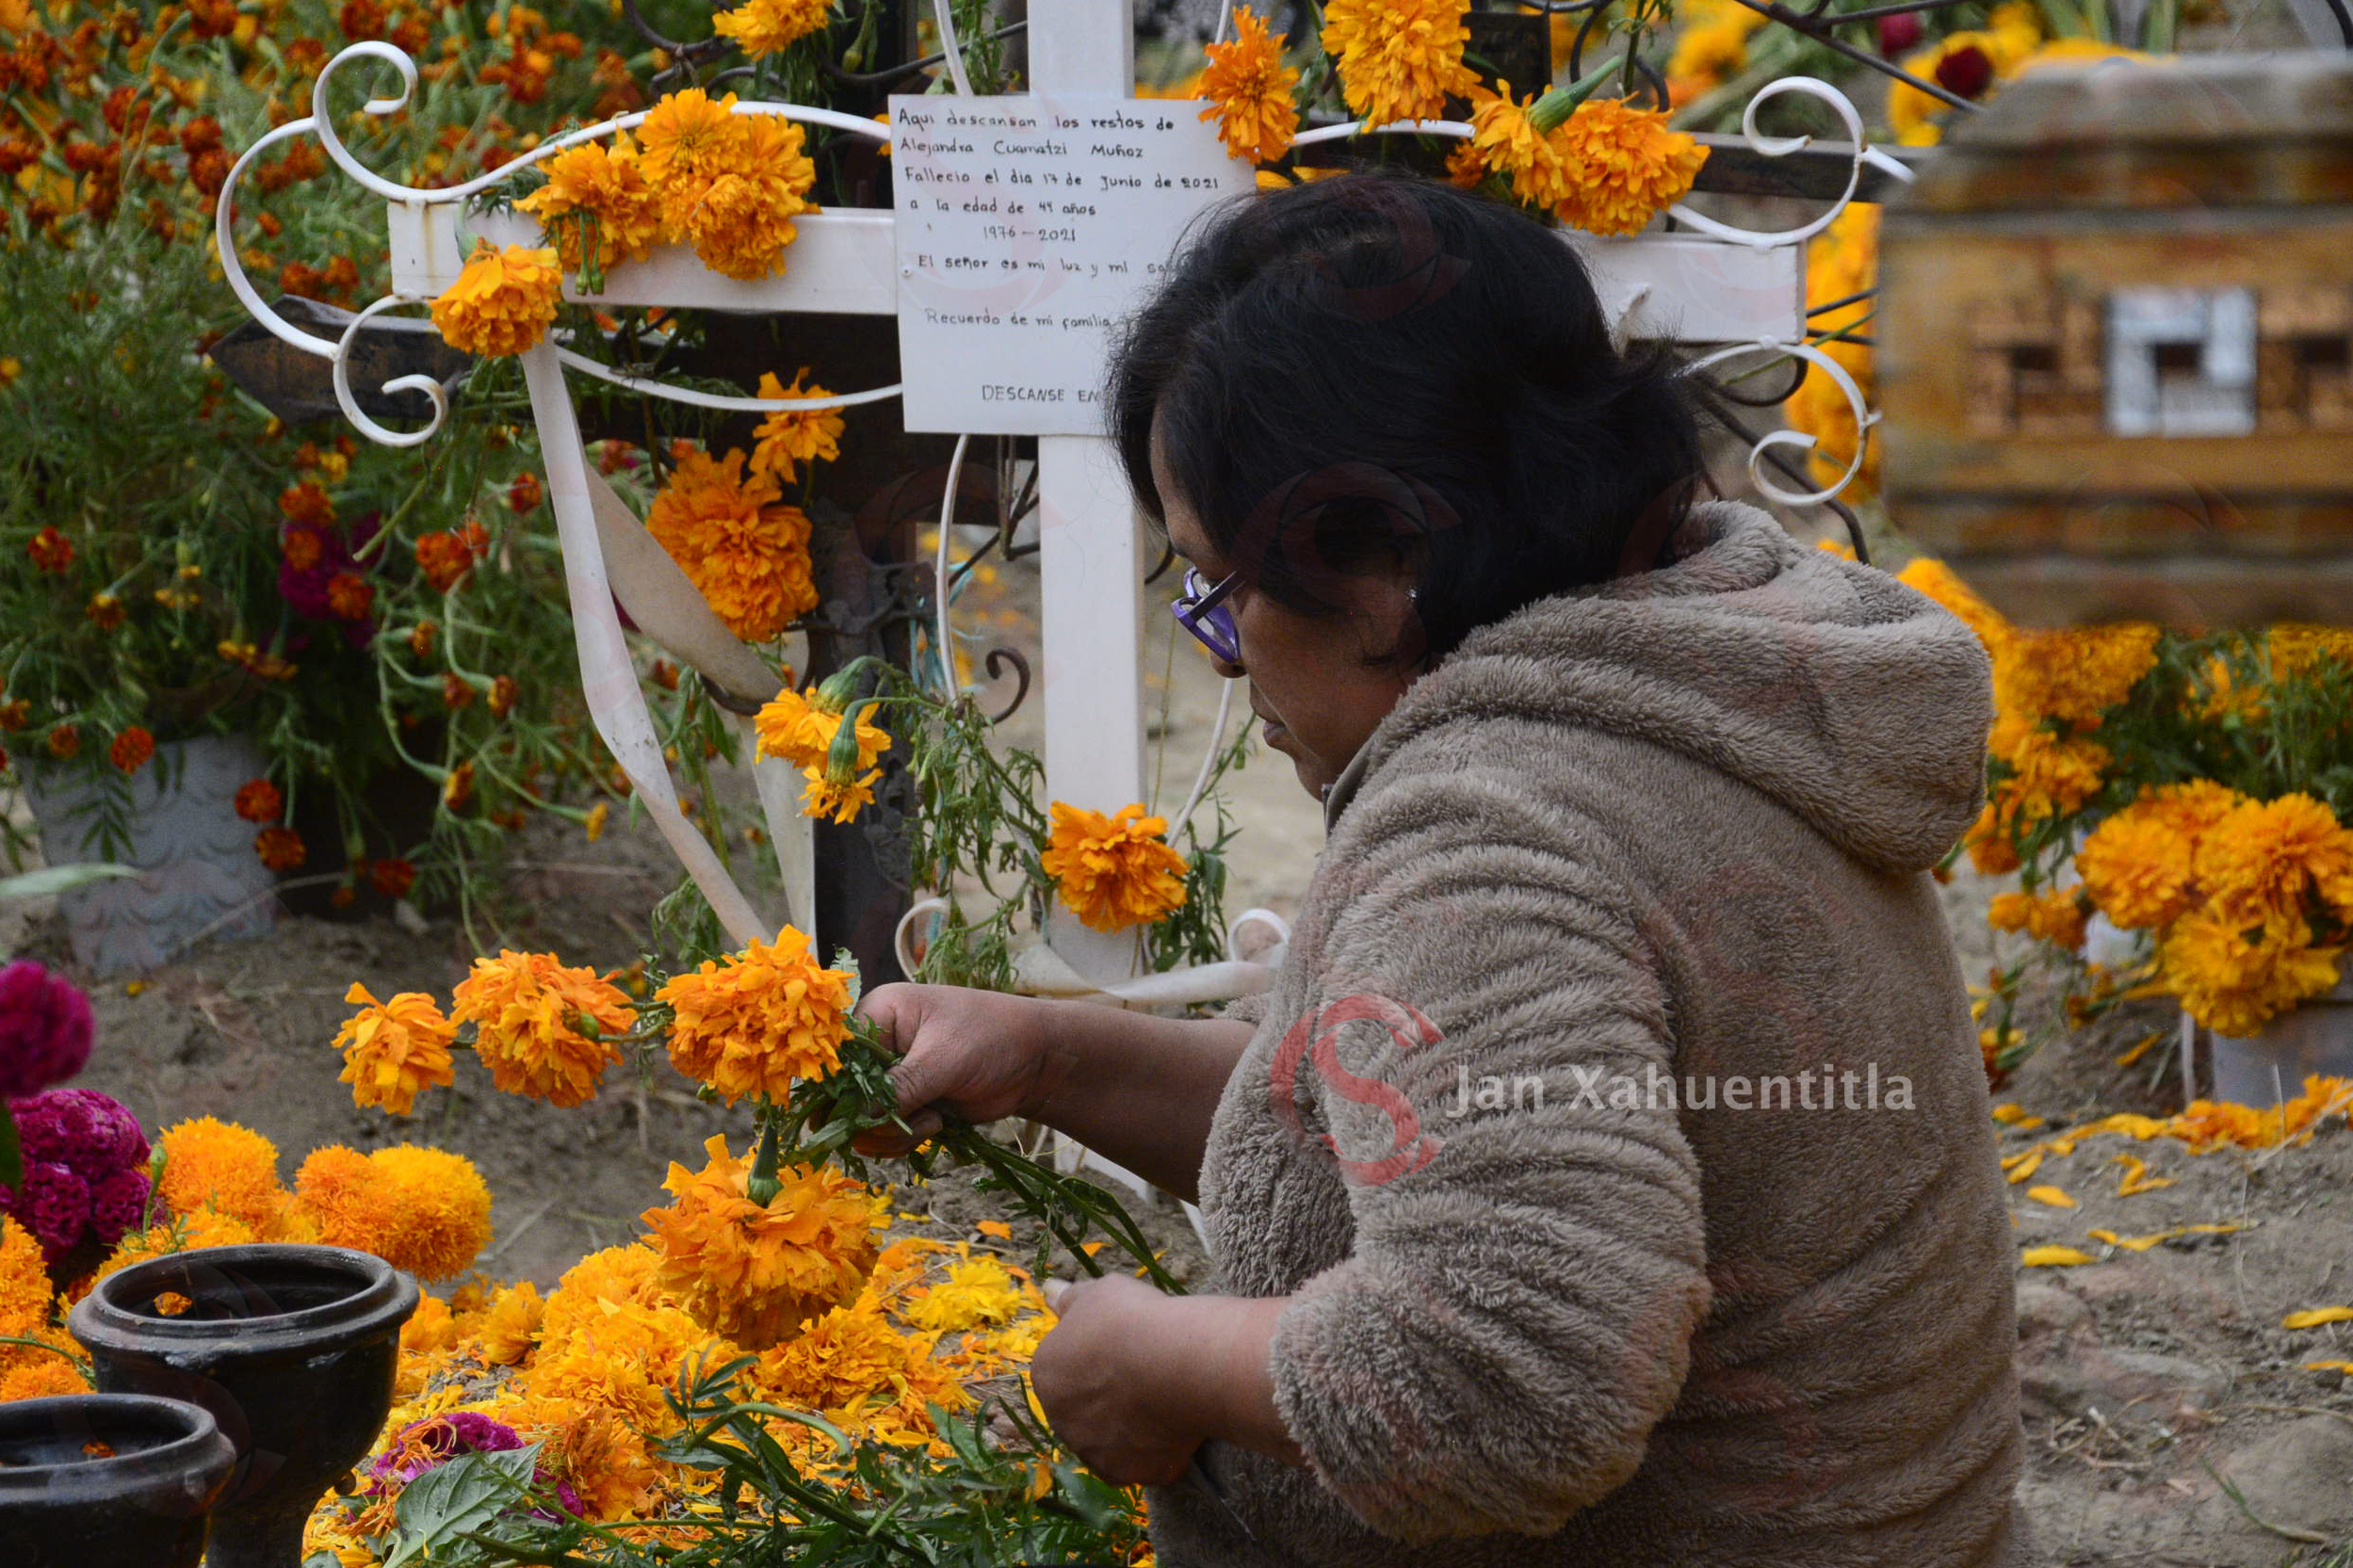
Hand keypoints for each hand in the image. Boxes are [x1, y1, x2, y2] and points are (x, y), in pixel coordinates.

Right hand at [850, 983, 1058, 1155]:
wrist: (1037, 1060)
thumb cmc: (992, 1038)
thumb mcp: (943, 1059)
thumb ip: (898, 1088)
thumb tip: (852, 1119)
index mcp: (878, 1014)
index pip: (836, 1058)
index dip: (840, 1091)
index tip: (856, 1117)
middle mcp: (878, 1045)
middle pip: (843, 1097)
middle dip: (873, 1119)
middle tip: (911, 1121)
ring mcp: (892, 1076)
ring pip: (862, 1122)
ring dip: (894, 1133)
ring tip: (934, 1119)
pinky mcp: (907, 1102)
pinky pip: (885, 1132)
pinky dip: (905, 1139)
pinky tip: (938, 1125)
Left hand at [1029, 1274, 1202, 1485]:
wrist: (1176, 1363)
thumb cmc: (1133, 1320)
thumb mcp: (1099, 1293)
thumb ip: (1070, 1299)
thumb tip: (1049, 1291)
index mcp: (1047, 1375)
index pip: (1065, 1371)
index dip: (1096, 1360)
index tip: (1124, 1349)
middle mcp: (1061, 1421)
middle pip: (1083, 1411)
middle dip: (1107, 1399)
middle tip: (1144, 1375)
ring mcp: (1094, 1453)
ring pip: (1109, 1442)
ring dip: (1128, 1429)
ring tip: (1163, 1400)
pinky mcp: (1130, 1475)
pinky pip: (1141, 1464)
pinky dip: (1155, 1451)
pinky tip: (1175, 1426)